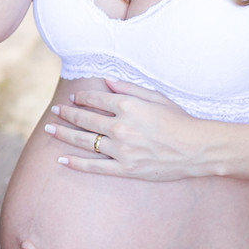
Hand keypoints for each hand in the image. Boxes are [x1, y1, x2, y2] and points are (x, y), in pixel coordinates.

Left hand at [46, 79, 209, 180]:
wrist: (197, 149)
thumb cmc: (179, 120)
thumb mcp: (156, 97)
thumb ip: (129, 88)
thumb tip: (106, 81)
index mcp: (128, 106)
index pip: (96, 100)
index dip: (82, 98)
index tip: (74, 98)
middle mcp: (121, 127)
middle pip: (85, 119)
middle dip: (67, 113)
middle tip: (55, 111)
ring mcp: (122, 149)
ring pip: (84, 141)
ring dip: (64, 134)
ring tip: (50, 129)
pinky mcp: (126, 168)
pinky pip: (95, 166)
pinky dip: (76, 163)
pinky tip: (62, 159)